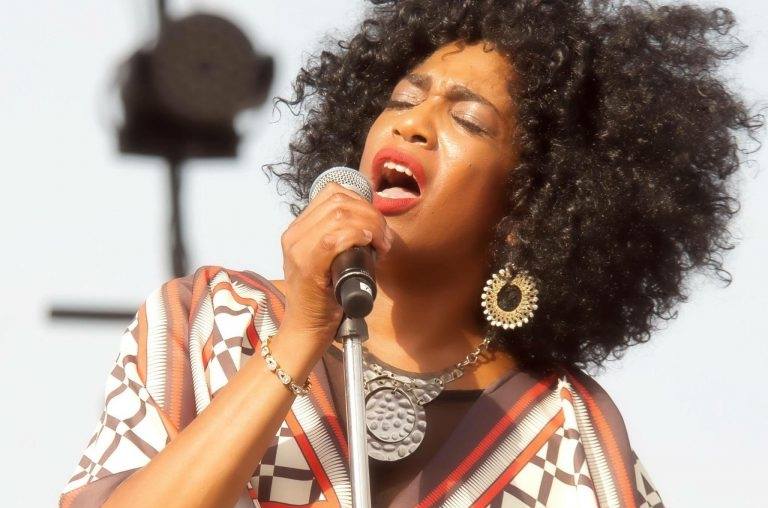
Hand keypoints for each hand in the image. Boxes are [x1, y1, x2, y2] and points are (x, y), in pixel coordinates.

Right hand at [278, 182, 392, 345]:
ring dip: (370, 224)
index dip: (361, 201)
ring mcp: (297, 249)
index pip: (333, 193)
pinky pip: (334, 238)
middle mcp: (294, 235)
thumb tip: (373, 222)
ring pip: (339, 214)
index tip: (376, 224)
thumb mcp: (329, 260)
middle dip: (371, 213)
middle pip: (339, 200)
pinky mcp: (306, 266)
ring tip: (380, 244)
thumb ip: (341, 238)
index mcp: (298, 229)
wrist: (306, 329)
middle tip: (384, 237)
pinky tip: (370, 245)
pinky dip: (358, 236)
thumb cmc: (324, 298)